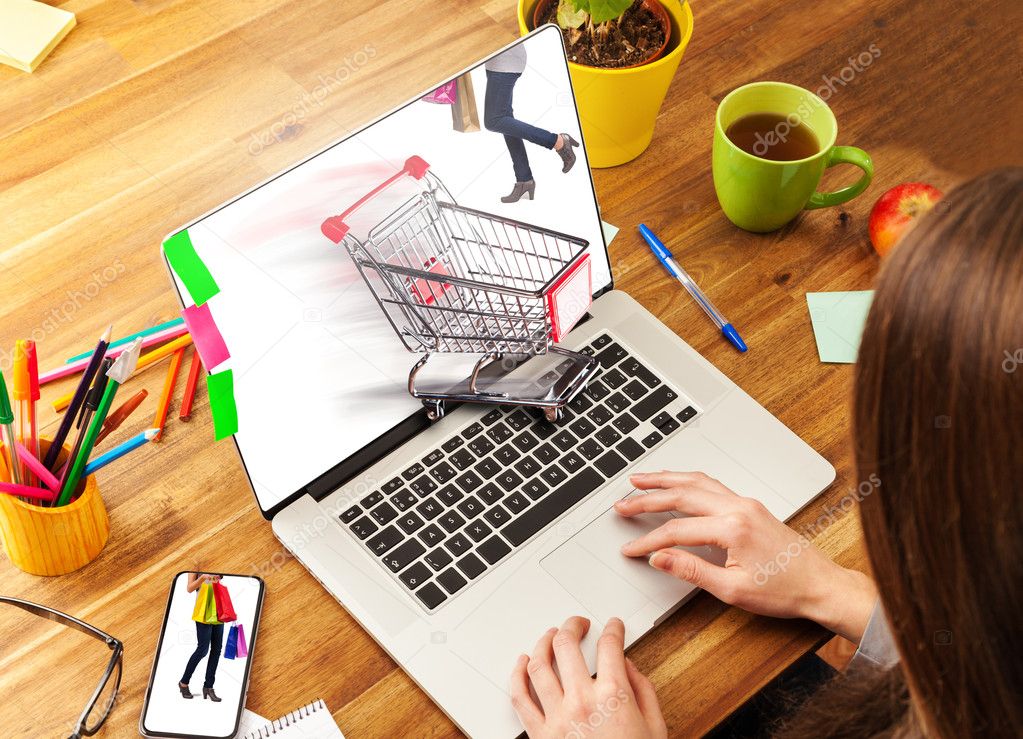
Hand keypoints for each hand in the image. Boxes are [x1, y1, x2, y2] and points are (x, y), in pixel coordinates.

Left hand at [510, 616, 665, 738]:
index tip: (613, 626)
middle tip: (578, 623)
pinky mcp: (539, 734)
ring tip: (550, 635)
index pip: (610, 646)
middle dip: (573, 626)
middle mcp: (581, 701)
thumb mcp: (655, 727)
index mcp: (613, 696)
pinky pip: (520, 697)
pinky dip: (517, 674)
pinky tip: (522, 663)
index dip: (613, 629)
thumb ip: (643, 691)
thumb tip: (628, 666)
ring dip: (543, 642)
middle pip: (567, 644)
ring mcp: (556, 717)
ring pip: (538, 664)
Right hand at [616, 472, 876, 642]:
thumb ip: (691, 571)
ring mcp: (745, 503)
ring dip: (667, 480)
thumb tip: (659, 558)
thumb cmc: (785, 591)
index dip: (649, 540)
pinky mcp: (750, 506)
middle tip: (623, 503)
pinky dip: (688, 481)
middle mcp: (738, 508)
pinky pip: (712, 484)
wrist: (821, 586)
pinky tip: (678, 482)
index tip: (631, 549)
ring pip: (697, 482)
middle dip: (648, 497)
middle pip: (682, 495)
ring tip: (641, 479)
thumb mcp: (732, 590)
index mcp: (732, 528)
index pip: (677, 530)